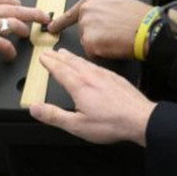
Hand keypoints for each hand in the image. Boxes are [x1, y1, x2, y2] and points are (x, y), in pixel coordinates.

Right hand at [0, 0, 49, 59]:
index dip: (16, 2)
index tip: (21, 4)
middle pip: (18, 9)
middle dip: (34, 14)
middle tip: (44, 18)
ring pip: (16, 25)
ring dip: (24, 31)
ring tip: (27, 36)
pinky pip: (4, 45)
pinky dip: (9, 51)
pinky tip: (10, 55)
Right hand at [29, 49, 155, 145]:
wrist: (140, 118)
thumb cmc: (112, 123)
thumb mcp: (77, 125)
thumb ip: (54, 116)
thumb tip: (35, 108)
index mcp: (79, 85)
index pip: (59, 69)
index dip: (49, 62)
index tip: (42, 57)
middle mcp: (90, 76)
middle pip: (69, 61)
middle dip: (57, 56)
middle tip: (49, 51)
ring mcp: (104, 75)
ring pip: (83, 61)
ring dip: (70, 56)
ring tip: (64, 53)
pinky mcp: (115, 77)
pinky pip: (96, 64)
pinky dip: (86, 61)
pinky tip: (88, 64)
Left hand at [48, 0, 151, 58]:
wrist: (149, 30)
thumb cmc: (140, 18)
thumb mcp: (118, 1)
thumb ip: (102, 6)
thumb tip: (99, 12)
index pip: (72, 12)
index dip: (60, 22)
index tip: (50, 27)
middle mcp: (86, 9)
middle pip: (82, 30)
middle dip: (95, 35)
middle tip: (112, 35)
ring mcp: (86, 25)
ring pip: (87, 42)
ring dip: (99, 44)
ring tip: (116, 38)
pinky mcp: (89, 42)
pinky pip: (92, 53)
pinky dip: (102, 54)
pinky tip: (114, 45)